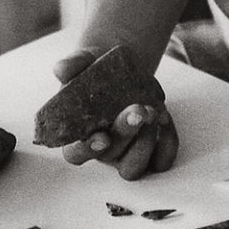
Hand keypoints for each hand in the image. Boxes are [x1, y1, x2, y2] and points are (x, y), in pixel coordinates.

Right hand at [50, 47, 178, 178]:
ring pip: (133, 167)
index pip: (75, 153)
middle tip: (138, 109)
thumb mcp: (84, 61)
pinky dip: (167, 142)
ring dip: (145, 144)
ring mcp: (126, 153)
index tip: (101, 137)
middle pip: (110, 156)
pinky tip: (164, 117)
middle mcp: (102, 149)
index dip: (86, 149)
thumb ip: (72, 65)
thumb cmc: (95, 70)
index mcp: (78, 134)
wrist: (121, 69)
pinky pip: (161, 160)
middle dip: (125, 134)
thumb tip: (61, 69)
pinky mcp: (151, 152)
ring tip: (153, 112)